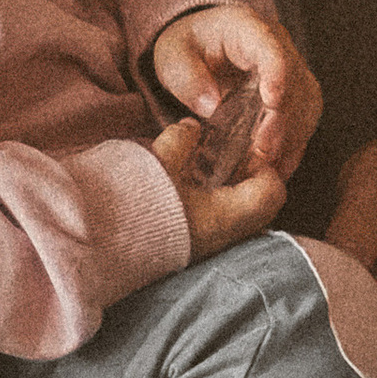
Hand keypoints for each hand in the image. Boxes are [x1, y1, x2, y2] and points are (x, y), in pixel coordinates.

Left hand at [148, 1, 319, 176]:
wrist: (200, 48)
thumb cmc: (188, 48)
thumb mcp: (173, 56)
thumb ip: (188, 78)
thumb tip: (212, 106)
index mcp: (247, 28)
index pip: (271, 48)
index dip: (277, 74)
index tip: (272, 102)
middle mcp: (278, 46)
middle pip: (296, 82)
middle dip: (282, 120)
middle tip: (263, 151)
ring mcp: (291, 70)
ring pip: (307, 104)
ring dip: (291, 138)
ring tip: (267, 165)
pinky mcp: (295, 94)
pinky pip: (305, 120)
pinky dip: (293, 146)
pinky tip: (278, 167)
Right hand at [150, 114, 285, 259]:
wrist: (104, 246)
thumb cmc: (139, 206)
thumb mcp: (161, 162)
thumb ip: (182, 140)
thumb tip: (193, 128)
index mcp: (227, 216)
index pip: (272, 189)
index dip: (262, 164)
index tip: (240, 150)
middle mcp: (225, 237)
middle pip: (260, 204)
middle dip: (246, 177)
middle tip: (221, 158)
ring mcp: (210, 247)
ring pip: (240, 215)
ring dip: (228, 191)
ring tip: (202, 171)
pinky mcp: (193, 249)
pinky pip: (219, 224)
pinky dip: (213, 204)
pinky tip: (188, 189)